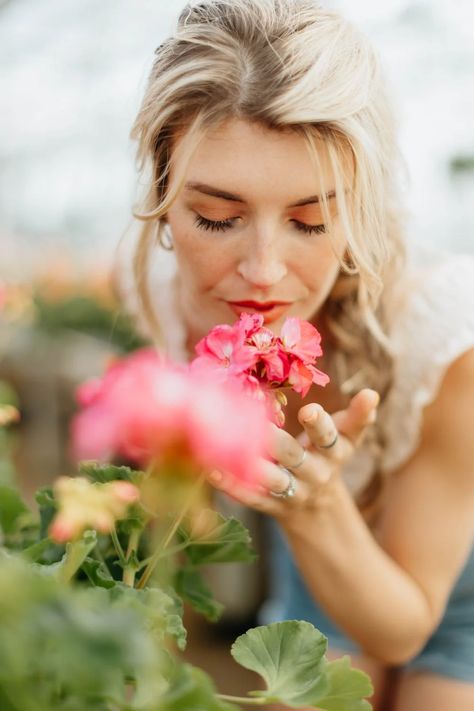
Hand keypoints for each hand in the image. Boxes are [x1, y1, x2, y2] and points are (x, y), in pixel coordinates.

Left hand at [208, 388, 378, 517]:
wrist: (319, 510)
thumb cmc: (328, 457)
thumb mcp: (347, 439)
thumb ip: (358, 417)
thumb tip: (372, 394)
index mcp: (335, 452)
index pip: (330, 437)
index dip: (321, 425)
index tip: (309, 410)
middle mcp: (315, 474)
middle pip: (294, 457)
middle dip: (277, 442)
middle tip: (256, 423)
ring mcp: (292, 493)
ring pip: (271, 479)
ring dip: (250, 464)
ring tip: (227, 444)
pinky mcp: (271, 506)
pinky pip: (251, 497)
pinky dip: (231, 485)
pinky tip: (211, 469)